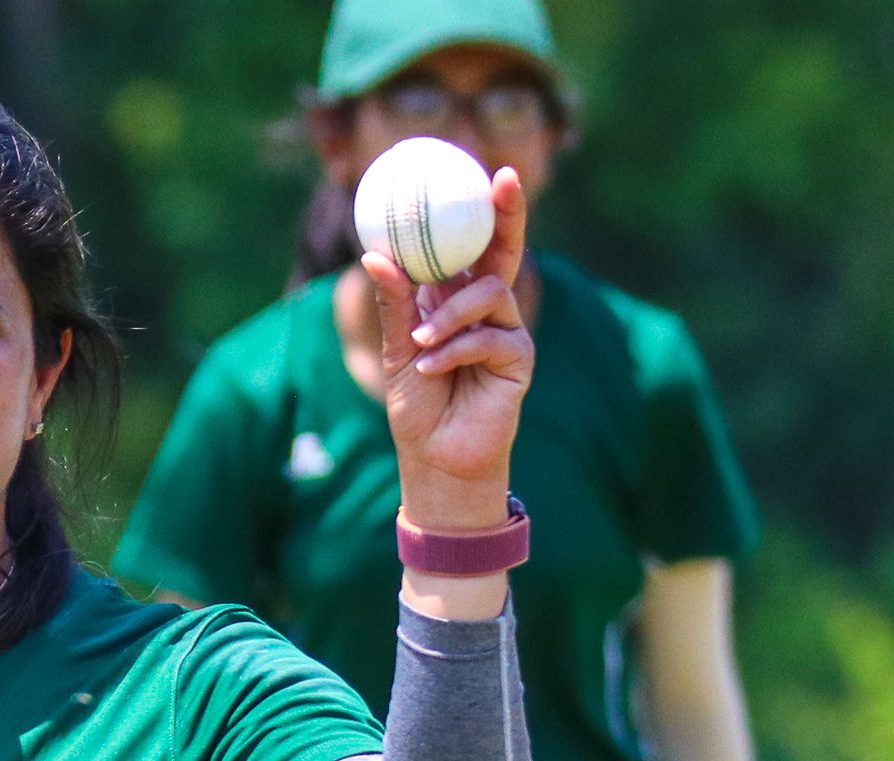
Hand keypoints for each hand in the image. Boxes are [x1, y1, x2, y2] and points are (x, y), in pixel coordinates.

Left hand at [367, 166, 533, 530]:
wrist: (436, 457)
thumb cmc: (417, 403)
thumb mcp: (396, 350)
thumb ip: (393, 304)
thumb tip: (373, 255)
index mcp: (455, 299)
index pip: (471, 246)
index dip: (480, 209)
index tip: (481, 169)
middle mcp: (487, 308)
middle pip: (504, 251)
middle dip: (508, 213)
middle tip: (505, 180)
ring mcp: (508, 331)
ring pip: (489, 294)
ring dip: (448, 317)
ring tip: (419, 345)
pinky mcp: (520, 359)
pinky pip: (491, 337)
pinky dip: (455, 351)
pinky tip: (433, 370)